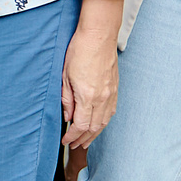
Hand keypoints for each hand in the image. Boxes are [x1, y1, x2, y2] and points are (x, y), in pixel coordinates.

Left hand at [61, 20, 118, 148]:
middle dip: (83, 139)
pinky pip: (111, 112)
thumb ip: (66, 99)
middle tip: (74, 146)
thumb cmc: (80, 50)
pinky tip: (98, 125)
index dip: (72, 136)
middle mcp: (102, 98)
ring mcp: (111, 93)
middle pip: (94, 128)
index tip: (65, 140)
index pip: (81, 125)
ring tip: (85, 141)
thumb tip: (67, 116)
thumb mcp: (65, 75)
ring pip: (104, 122)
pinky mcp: (115, 88)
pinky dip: (104, 122)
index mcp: (88, 96)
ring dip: (95, 134)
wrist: (99, 34)